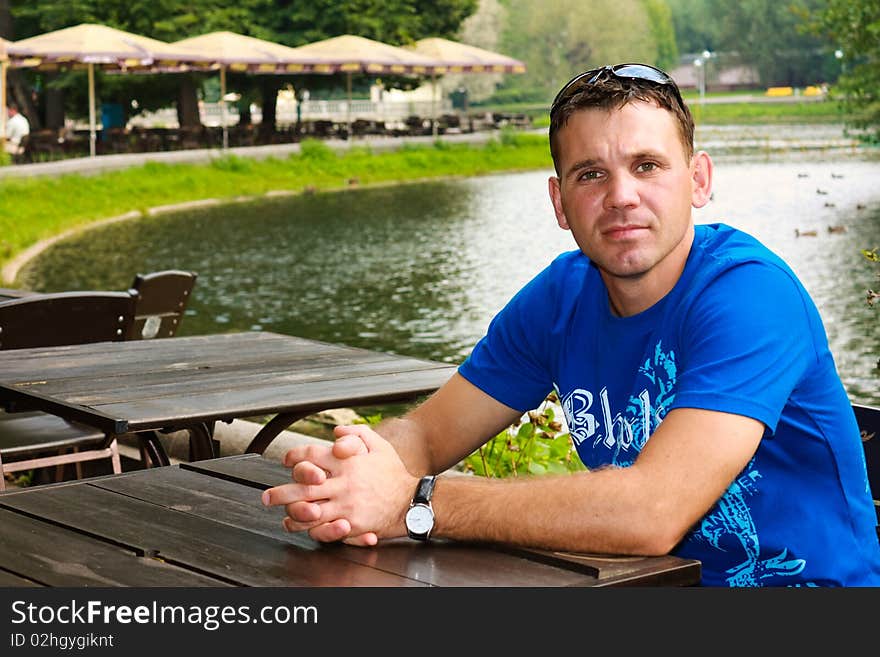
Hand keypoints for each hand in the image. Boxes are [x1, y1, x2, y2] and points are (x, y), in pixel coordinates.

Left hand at [262, 425, 415, 544]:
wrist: (411, 501)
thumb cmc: (393, 473)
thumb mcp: (379, 446)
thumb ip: (356, 434)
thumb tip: (336, 432)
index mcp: (346, 462)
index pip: (311, 455)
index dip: (294, 457)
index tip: (286, 461)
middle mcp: (343, 482)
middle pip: (304, 486)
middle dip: (281, 491)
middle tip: (267, 496)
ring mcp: (346, 504)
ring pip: (309, 510)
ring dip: (291, 512)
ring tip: (281, 513)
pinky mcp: (351, 523)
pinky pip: (324, 528)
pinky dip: (309, 528)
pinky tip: (302, 527)